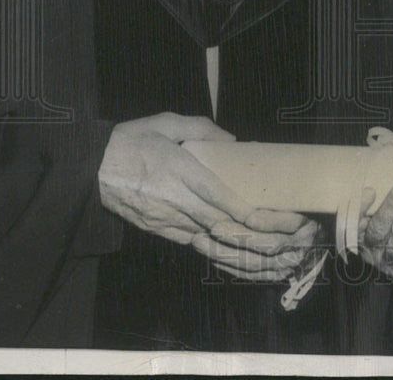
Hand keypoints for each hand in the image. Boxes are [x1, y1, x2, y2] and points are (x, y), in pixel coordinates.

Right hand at [99, 113, 317, 281]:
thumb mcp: (166, 122)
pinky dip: (232, 264)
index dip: (266, 221)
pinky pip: (205, 253)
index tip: (293, 222)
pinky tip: (255, 271)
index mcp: (186, 177)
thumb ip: (203, 128)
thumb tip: (233, 142)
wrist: (90, 169)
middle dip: (272, 244)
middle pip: (233, 235)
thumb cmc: (131, 141)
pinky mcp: (167, 234)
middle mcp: (183, 207)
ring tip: (288, 264)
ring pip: (221, 250)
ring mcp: (174, 225)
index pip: (233, 208)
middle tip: (301, 244)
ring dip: (257, 261)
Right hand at [358, 183, 392, 314]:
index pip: (355, 223)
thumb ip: (385, 205)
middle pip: (377, 233)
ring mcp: (392, 265)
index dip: (361, 208)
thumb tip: (387, 181)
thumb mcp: (390, 219)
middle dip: (389, 209)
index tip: (371, 191)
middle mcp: (374, 253)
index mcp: (363, 237)